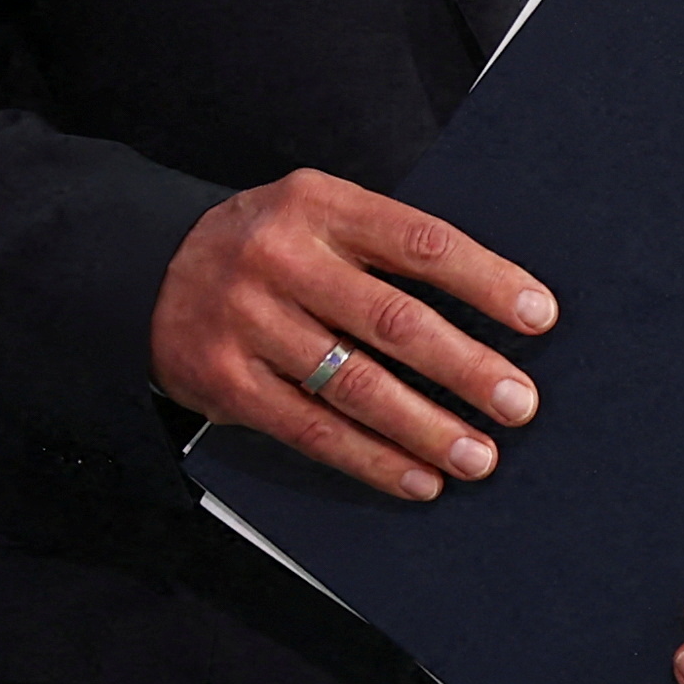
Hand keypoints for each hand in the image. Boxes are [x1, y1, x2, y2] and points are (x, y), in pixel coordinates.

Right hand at [151, 172, 554, 503]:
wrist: (144, 272)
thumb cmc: (265, 247)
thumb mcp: (316, 216)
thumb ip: (382, 249)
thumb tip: (490, 307)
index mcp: (319, 205)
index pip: (420, 241)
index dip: (485, 280)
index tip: (539, 316)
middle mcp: (281, 259)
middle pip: (393, 320)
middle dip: (466, 368)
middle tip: (519, 402)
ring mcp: (250, 322)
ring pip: (355, 384)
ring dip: (427, 427)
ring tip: (479, 455)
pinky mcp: (228, 383)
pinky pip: (312, 429)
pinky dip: (373, 459)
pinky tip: (418, 478)